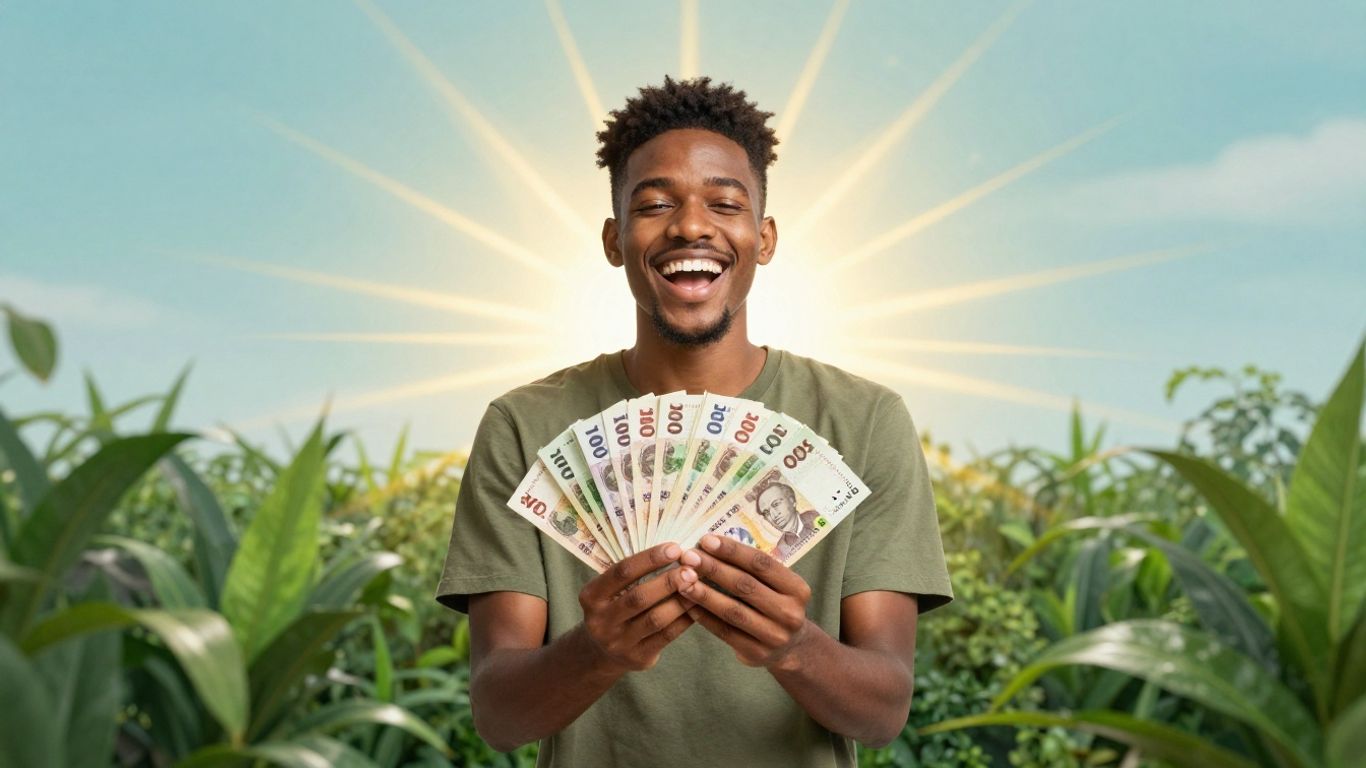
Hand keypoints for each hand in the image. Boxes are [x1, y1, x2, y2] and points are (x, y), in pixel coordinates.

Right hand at [578, 542, 698, 672]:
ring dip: (680, 601)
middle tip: (692, 569)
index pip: (622, 572)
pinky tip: (697, 606)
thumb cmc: (614, 608)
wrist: (601, 652)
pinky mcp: (637, 658)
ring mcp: (618, 642)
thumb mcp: (609, 591)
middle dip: (668, 581)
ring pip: (655, 619)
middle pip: (639, 597)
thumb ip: (632, 574)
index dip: (650, 558)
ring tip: (698, 586)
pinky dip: (684, 619)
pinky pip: (666, 636)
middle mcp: (600, 620)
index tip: (675, 548)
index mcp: (591, 596)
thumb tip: (674, 550)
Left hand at [678, 534, 813, 668]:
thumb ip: (754, 569)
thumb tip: (712, 545)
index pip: (762, 564)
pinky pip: (724, 631)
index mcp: (797, 589)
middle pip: (745, 586)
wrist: (790, 647)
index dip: (732, 551)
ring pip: (732, 610)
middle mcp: (789, 613)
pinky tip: (687, 603)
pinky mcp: (756, 653)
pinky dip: (703, 616)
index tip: (706, 540)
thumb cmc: (775, 604)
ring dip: (704, 593)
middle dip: (713, 568)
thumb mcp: (778, 586)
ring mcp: (774, 636)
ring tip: (682, 580)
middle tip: (688, 557)